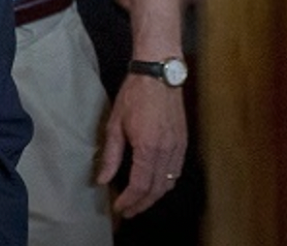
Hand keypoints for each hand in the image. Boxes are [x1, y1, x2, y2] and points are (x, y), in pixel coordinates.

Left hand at [96, 73, 187, 216]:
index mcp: (148, 148)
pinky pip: (177, 172)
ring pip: (169, 183)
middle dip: (142, 204)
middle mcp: (167, 152)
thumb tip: (102, 179)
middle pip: (156, 189)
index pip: (139, 185)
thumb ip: (110, 155)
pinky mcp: (184, 142)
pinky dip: (166, 184)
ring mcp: (178, 148)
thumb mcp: (115, 124)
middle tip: (128, 211)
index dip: (129, 200)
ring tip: (139, 202)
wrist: (159, 75)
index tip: (119, 208)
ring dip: (154, 197)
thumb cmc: (134, 96)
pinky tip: (156, 185)